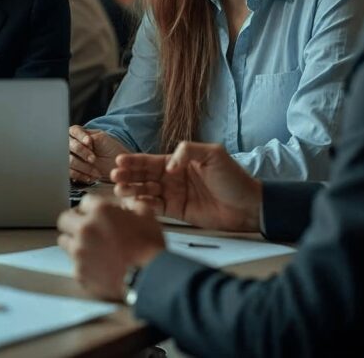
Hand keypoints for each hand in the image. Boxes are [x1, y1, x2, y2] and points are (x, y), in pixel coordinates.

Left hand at [57, 195, 163, 301]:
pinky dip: (82, 263)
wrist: (148, 279)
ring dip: (74, 241)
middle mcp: (84, 229)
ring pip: (64, 241)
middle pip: (64, 219)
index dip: (92, 207)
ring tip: (89, 247)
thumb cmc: (149, 247)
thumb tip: (124, 205)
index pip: (85, 201)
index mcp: (99, 211)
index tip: (96, 213)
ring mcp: (79, 252)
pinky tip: (95, 265)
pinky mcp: (79, 272)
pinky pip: (73, 263)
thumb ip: (130, 204)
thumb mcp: (146, 215)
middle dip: (74, 221)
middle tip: (85, 228)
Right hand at [69, 126, 129, 183]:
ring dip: (83, 166)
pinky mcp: (71, 170)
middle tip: (93, 159)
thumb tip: (85, 143)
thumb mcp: (104, 139)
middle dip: (82, 152)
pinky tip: (90, 177)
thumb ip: (92, 137)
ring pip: (69, 161)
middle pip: (69, 145)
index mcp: (79, 133)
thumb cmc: (109, 149)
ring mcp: (71, 158)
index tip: (89, 142)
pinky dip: (81, 176)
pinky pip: (70, 173)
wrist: (115, 166)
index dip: (80, 136)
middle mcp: (72, 144)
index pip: (74, 131)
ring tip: (96, 171)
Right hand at [111, 142, 260, 231]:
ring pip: (146, 191)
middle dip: (127, 175)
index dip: (134, 161)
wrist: (250, 206)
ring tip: (119, 190)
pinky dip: (144, 205)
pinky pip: (156, 208)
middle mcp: (172, 177)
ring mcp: (173, 195)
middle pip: (143, 176)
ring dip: (131, 190)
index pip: (150, 160)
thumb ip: (188, 151)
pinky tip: (136, 203)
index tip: (119, 161)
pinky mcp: (178, 212)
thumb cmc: (234, 178)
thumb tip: (168, 165)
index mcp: (178, 161)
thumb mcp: (213, 154)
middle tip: (114, 177)